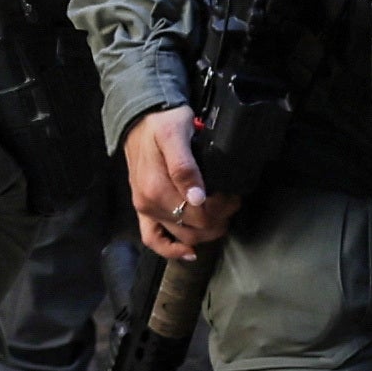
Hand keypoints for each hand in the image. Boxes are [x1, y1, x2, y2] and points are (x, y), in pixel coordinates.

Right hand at [127, 107, 235, 261]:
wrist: (139, 118)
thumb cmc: (162, 122)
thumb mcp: (176, 134)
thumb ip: (185, 166)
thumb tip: (198, 199)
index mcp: (158, 189)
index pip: (199, 216)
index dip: (221, 210)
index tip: (232, 195)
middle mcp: (149, 204)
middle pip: (193, 229)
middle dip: (218, 220)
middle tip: (231, 201)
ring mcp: (145, 209)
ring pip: (181, 236)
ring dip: (204, 232)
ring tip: (220, 216)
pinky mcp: (143, 209)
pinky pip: (152, 238)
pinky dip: (170, 249)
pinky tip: (189, 252)